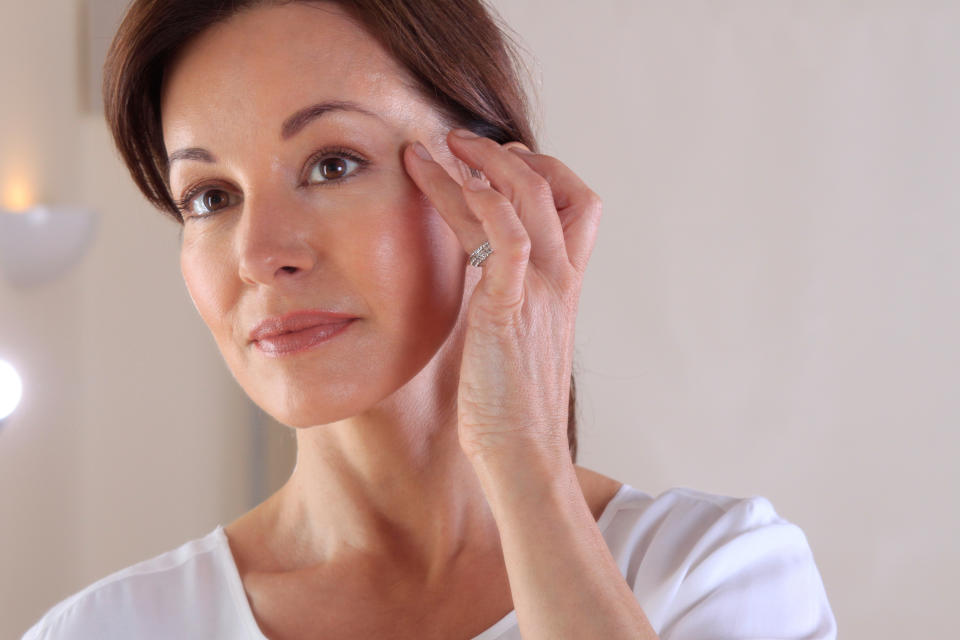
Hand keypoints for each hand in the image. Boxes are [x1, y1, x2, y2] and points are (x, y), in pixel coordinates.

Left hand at [402, 129, 601, 462]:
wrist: (522, 452)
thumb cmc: (511, 403)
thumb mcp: (513, 336)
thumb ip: (504, 296)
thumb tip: (480, 274)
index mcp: (561, 284)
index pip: (572, 203)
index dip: (537, 171)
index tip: (494, 160)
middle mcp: (558, 278)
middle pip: (552, 186)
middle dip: (504, 153)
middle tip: (459, 139)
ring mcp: (540, 290)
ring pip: (526, 199)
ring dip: (481, 163)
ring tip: (439, 145)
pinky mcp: (511, 307)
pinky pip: (508, 238)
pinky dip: (483, 202)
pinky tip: (451, 181)